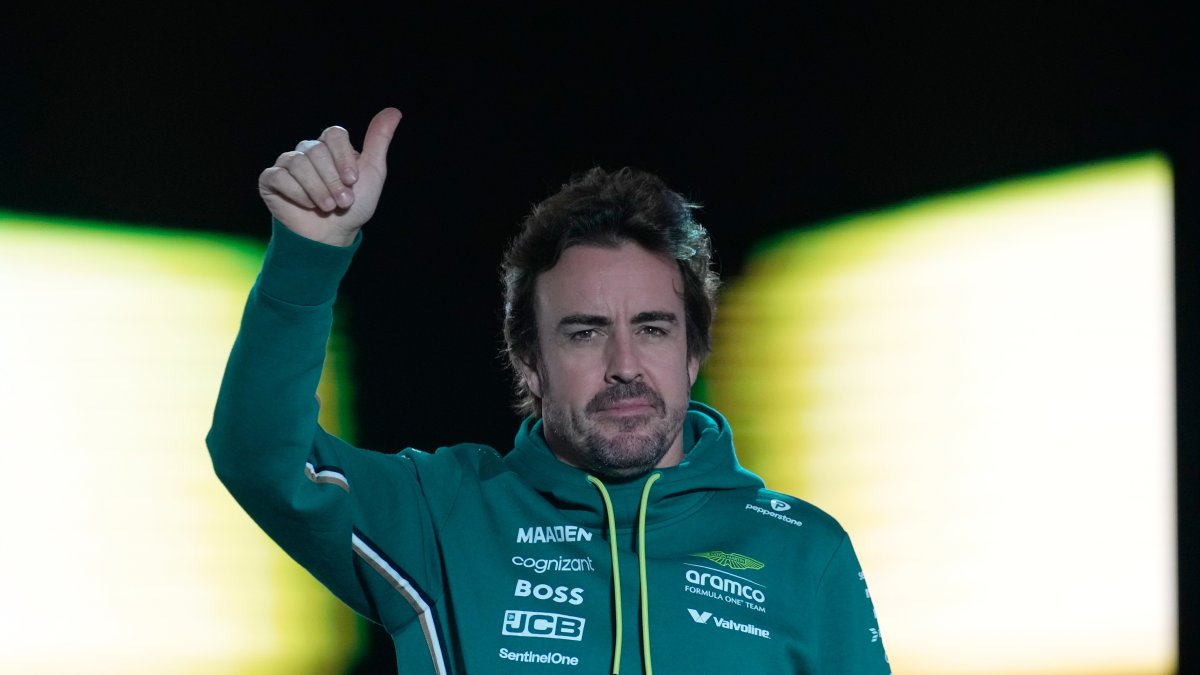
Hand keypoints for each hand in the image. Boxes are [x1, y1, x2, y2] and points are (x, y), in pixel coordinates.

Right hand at [258, 107, 402, 245]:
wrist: (333, 236)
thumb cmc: (354, 206)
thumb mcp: (373, 173)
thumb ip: (379, 141)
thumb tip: (394, 111)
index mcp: (331, 146)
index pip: (334, 134)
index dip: (343, 157)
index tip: (353, 181)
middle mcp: (308, 151)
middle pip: (316, 150)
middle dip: (332, 180)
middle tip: (343, 201)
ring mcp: (287, 163)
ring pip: (297, 162)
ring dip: (317, 189)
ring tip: (328, 207)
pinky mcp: (271, 180)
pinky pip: (279, 176)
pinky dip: (297, 194)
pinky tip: (306, 206)